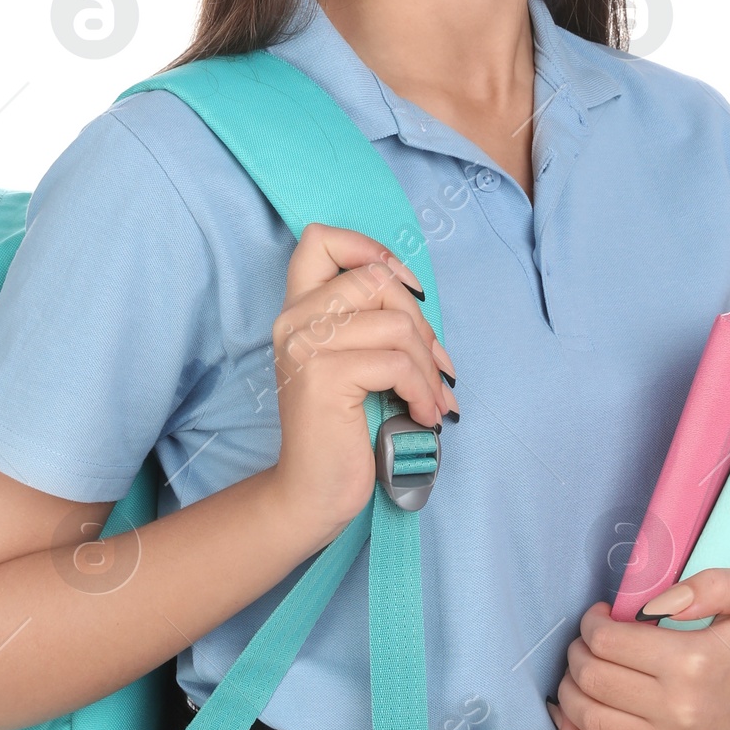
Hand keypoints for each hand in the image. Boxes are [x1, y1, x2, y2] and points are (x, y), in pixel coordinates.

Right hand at [266, 224, 456, 547]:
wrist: (314, 490)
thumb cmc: (345, 428)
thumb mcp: (355, 360)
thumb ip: (370, 320)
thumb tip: (418, 296)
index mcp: (298, 309)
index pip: (321, 239)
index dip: (370, 250)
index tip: (403, 291)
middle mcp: (293, 319)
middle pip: (377, 279)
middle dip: (422, 324)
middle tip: (436, 369)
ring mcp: (305, 345)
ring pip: (396, 324)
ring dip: (429, 368)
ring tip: (433, 400)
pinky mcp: (323, 375)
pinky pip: (397, 363)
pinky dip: (423, 390)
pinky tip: (423, 415)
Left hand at [546, 570, 729, 729]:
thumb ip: (708, 584)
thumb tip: (654, 602)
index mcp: (694, 663)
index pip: (609, 641)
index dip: (592, 624)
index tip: (599, 615)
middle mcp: (681, 712)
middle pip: (592, 679)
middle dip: (577, 652)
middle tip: (587, 640)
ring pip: (589, 721)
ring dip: (569, 691)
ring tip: (579, 671)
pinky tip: (568, 713)